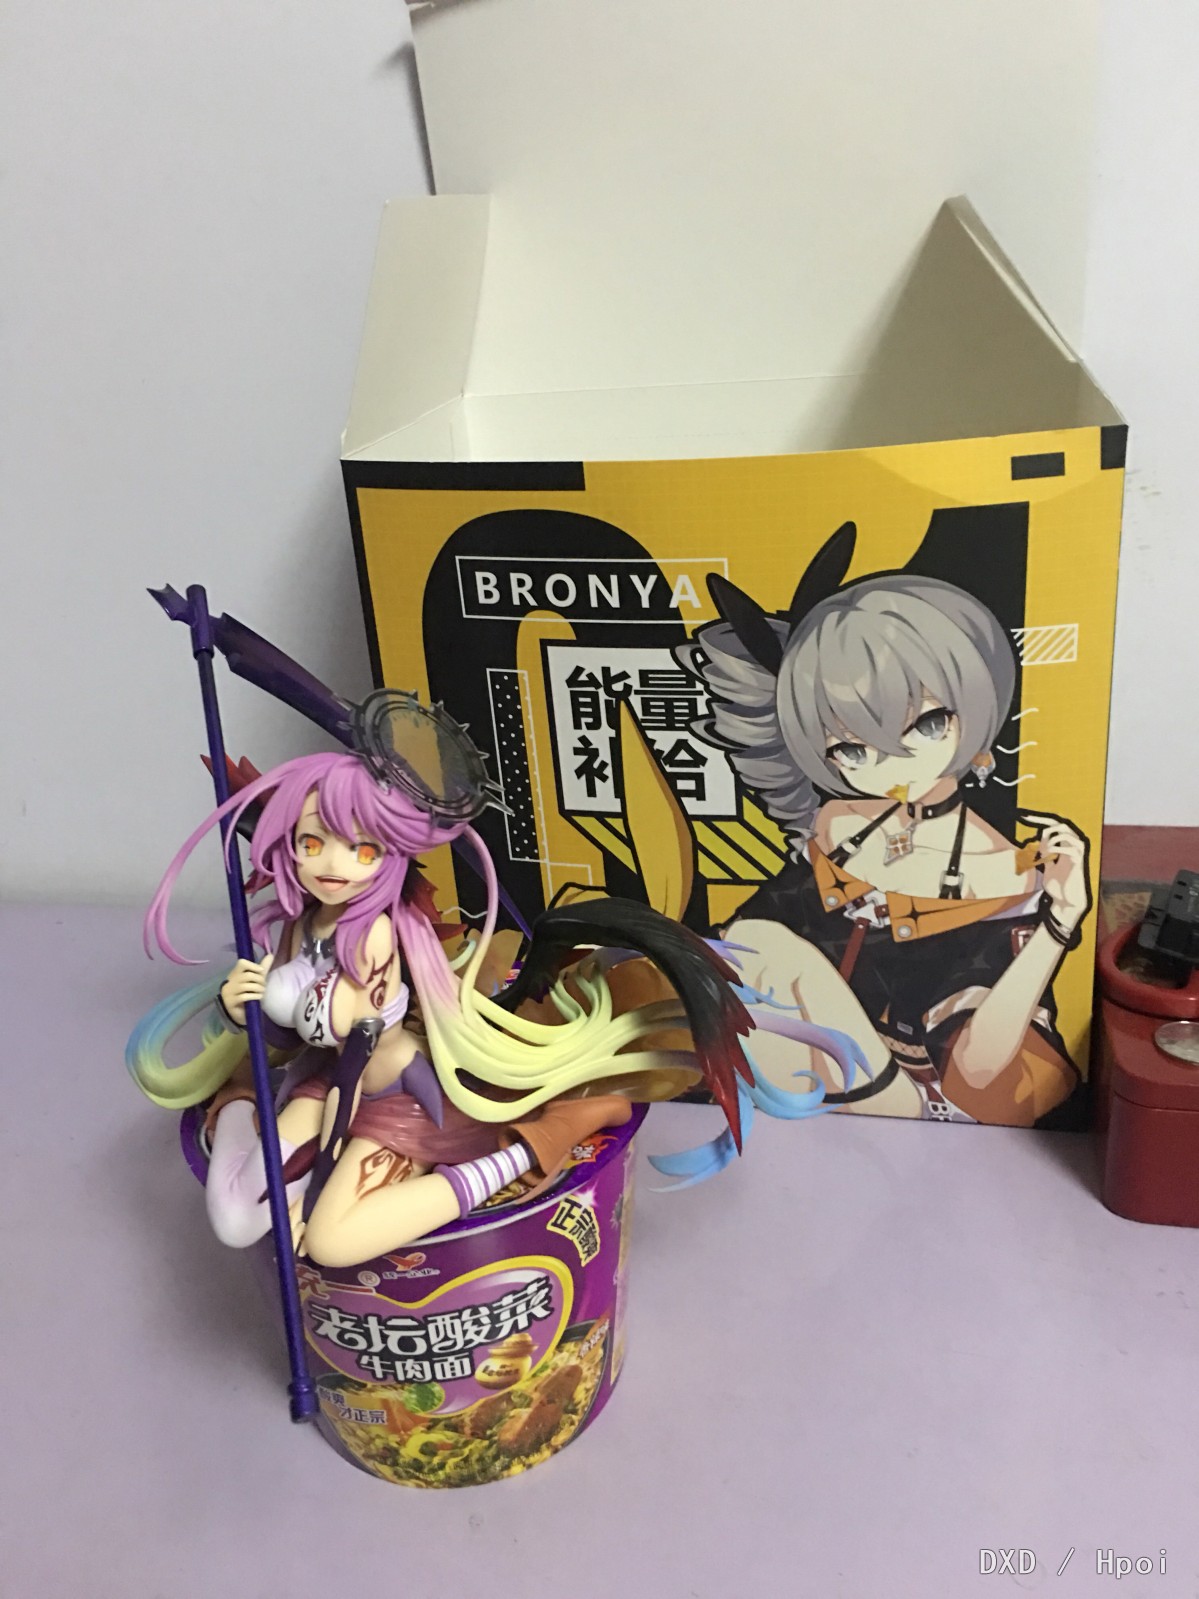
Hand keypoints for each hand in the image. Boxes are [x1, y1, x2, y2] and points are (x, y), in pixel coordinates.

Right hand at [219, 953, 274, 1025]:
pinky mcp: (231, 1002)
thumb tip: (271, 955)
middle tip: (263, 986)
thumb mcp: (255, 980)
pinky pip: (245, 996)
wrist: (238, 1013)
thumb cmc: (247, 994)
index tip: (262, 971)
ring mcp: (229, 992)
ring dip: (259, 989)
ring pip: (247, 986)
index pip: (241, 963)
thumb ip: (262, 968)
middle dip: (259, 980)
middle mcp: (230, 981)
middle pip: (247, 975)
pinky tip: (259, 997)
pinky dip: (255, 996)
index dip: (253, 966)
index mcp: (235, 974)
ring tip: (262, 992)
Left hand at [1022, 813, 1090, 930]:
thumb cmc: (1057, 884)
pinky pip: (1068, 847)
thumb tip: (1035, 842)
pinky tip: (1048, 857)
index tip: (1024, 816)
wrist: (1066, 901)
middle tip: (1033, 833)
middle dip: (1045, 825)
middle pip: (1062, 824)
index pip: (1055, 825)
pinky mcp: (1079, 860)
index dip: (1039, 819)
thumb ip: (1043, 853)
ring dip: (1050, 839)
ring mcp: (1077, 852)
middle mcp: (1074, 845)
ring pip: (1065, 832)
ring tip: (1043, 852)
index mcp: (1066, 845)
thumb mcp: (1046, 865)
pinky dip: (1054, 849)